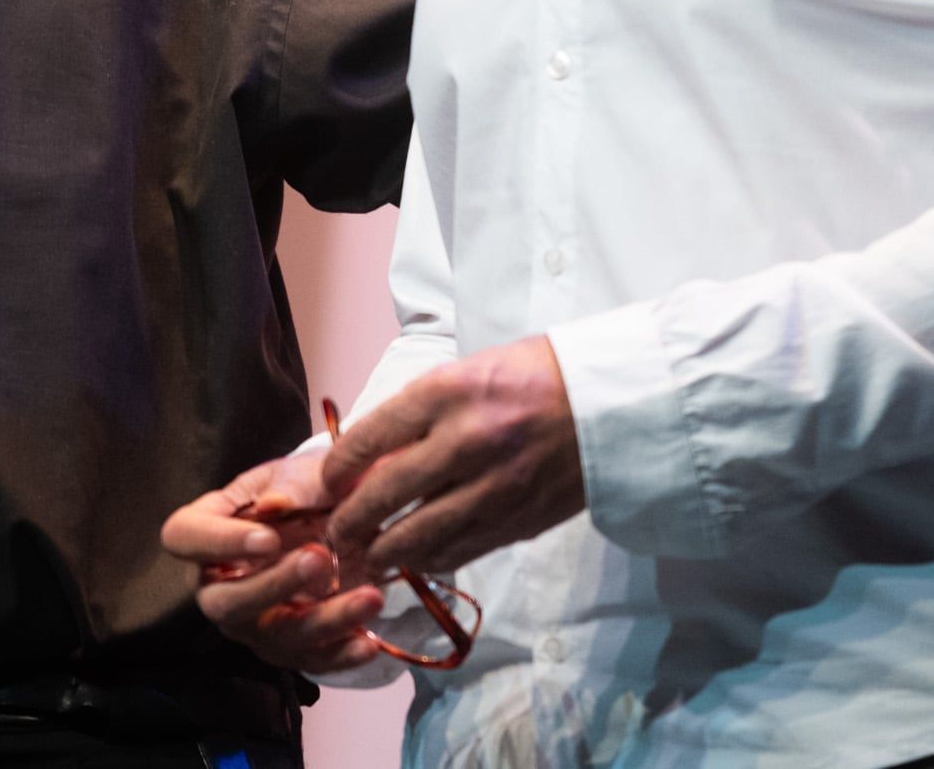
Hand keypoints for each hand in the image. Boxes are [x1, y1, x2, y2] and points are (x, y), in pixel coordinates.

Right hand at [161, 451, 389, 673]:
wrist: (344, 515)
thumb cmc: (307, 488)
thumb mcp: (302, 473)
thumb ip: (290, 486)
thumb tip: (274, 504)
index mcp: (206, 528)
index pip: (183, 537)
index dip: (217, 543)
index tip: (267, 538)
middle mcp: (218, 583)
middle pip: (223, 602)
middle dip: (272, 587)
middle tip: (318, 559)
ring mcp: (252, 622)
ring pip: (274, 636)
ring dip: (322, 620)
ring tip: (369, 597)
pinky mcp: (289, 647)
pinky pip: (308, 661)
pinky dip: (340, 654)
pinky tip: (367, 641)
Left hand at [320, 336, 584, 579]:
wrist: (606, 404)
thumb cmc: (529, 377)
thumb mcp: (465, 374)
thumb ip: (418, 415)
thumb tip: (368, 457)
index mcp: (448, 392)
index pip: (369, 437)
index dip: (337, 467)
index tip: (327, 482)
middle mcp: (466, 441)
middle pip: (385, 495)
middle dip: (348, 521)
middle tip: (334, 533)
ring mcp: (493, 487)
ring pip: (418, 536)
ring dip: (383, 551)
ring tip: (367, 555)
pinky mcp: (517, 521)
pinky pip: (458, 551)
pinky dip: (429, 559)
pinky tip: (413, 558)